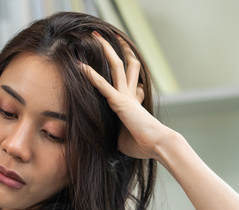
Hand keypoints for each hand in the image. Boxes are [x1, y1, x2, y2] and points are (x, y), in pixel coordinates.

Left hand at [80, 33, 176, 160]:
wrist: (157, 144)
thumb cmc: (142, 145)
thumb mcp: (126, 139)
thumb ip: (118, 134)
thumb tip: (112, 141)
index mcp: (133, 102)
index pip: (131, 82)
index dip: (129, 72)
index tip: (122, 63)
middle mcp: (130, 94)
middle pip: (126, 65)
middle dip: (119, 49)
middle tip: (112, 36)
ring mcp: (125, 96)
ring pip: (116, 66)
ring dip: (107, 50)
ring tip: (98, 36)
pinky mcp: (119, 102)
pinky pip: (103, 85)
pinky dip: (91, 76)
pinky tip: (81, 67)